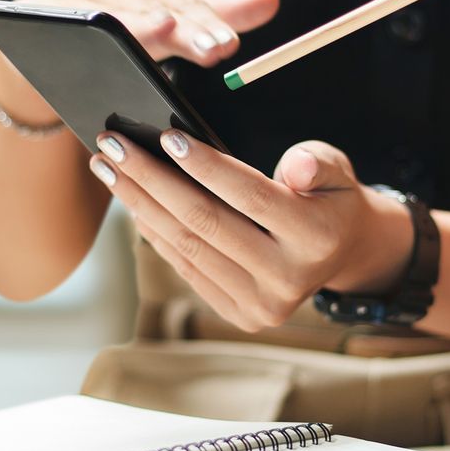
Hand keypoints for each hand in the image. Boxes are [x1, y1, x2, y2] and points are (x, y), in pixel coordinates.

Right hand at [18, 0, 278, 67]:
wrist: (40, 40)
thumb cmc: (118, 30)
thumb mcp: (168, 25)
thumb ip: (215, 14)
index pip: (184, 0)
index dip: (207, 20)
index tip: (231, 45)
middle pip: (153, 2)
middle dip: (185, 24)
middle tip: (215, 47)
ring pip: (110, 7)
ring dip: (137, 19)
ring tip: (163, 30)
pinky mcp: (40, 13)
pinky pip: (62, 16)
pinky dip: (77, 20)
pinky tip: (94, 31)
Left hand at [86, 131, 412, 331]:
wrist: (340, 251)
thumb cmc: (328, 196)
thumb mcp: (336, 169)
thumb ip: (317, 161)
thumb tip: (295, 166)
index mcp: (316, 238)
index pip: (249, 196)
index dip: (206, 166)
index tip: (165, 136)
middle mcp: (289, 279)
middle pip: (205, 222)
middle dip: (151, 179)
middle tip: (111, 145)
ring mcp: (262, 304)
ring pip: (187, 247)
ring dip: (140, 204)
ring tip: (108, 169)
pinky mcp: (241, 314)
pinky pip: (187, 269)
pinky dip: (155, 234)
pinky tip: (132, 203)